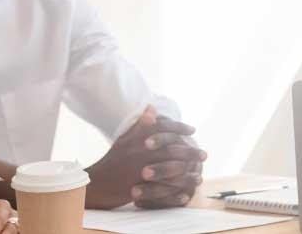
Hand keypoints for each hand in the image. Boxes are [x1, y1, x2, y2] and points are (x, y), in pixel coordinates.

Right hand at [85, 106, 208, 208]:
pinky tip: (187, 193)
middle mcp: (140, 153)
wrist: (97, 183)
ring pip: (171, 171)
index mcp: (139, 139)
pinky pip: (163, 191)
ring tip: (200, 175)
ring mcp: (140, 170)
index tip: (192, 130)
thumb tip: (152, 107)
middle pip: (172, 150)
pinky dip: (176, 193)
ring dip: (188, 174)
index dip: (180, 128)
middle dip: (190, 152)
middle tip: (204, 154)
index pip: (164, 129)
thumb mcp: (125, 139)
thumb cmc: (113, 160)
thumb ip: (141, 125)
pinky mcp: (139, 188)